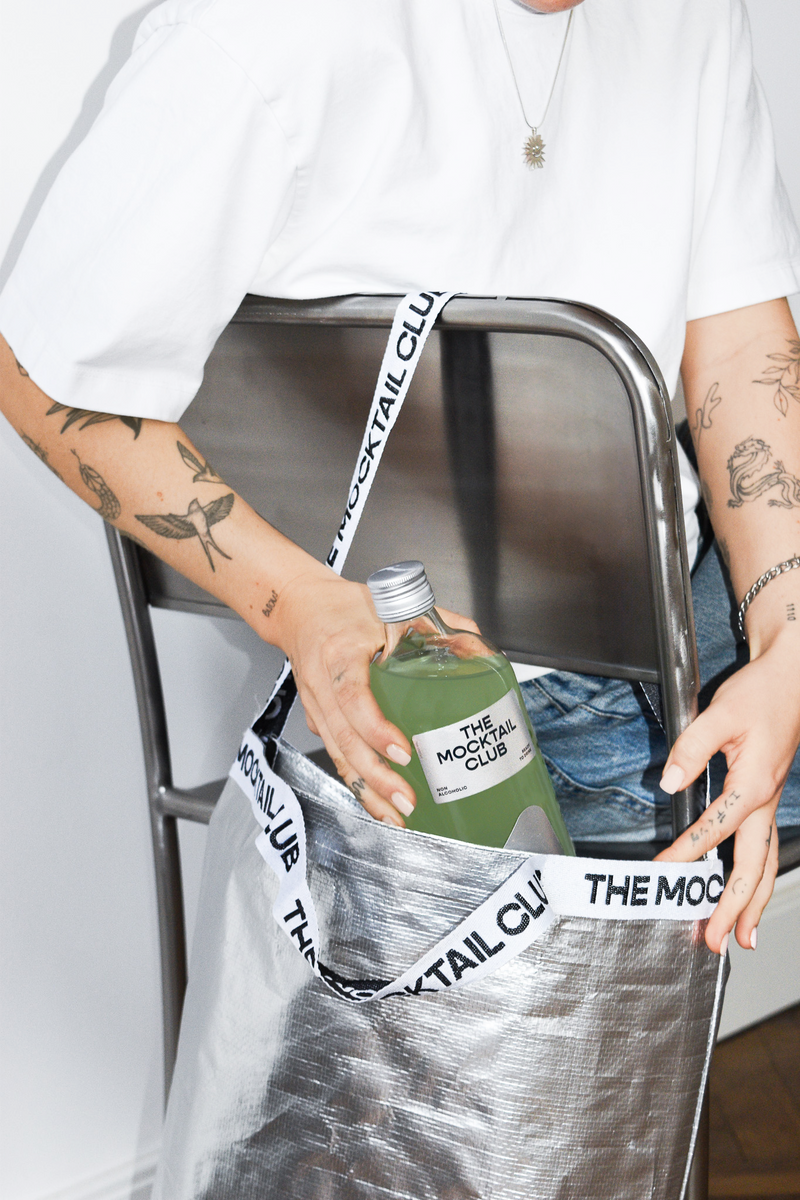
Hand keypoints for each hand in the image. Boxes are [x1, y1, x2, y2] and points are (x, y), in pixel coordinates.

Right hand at [272, 566, 477, 825]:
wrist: (300, 609)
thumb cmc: (346, 609)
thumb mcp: (393, 605)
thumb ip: (439, 626)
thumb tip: (479, 651)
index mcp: (340, 654)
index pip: (353, 699)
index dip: (375, 729)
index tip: (402, 751)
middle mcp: (322, 686)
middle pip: (345, 741)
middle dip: (377, 777)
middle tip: (408, 802)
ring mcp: (317, 708)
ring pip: (339, 756)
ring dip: (368, 790)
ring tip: (397, 817)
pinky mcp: (319, 721)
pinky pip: (338, 756)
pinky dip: (359, 783)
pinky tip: (380, 804)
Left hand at [655, 632, 799, 952]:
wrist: (791, 680)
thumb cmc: (760, 694)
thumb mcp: (720, 715)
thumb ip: (692, 748)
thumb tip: (669, 780)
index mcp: (753, 785)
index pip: (715, 829)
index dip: (686, 853)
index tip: (663, 872)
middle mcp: (765, 801)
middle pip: (752, 866)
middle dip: (733, 907)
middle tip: (714, 940)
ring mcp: (769, 803)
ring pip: (765, 864)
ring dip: (753, 903)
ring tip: (741, 938)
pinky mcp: (766, 798)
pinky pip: (764, 849)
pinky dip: (758, 878)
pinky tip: (750, 895)